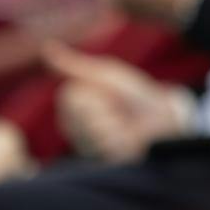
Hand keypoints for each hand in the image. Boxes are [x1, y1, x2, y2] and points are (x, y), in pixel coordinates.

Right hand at [46, 42, 195, 161]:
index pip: (67, 96)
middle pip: (77, 113)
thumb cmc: (132, 93)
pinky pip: (107, 145)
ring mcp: (90, 149)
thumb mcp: (105, 75)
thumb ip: (74, 65)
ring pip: (92, 129)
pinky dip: (123, 136)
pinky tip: (130, 137)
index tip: (107, 93)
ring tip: (125, 123)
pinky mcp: (105, 163)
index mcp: (72, 110)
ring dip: (114, 121)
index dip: (92, 91)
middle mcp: (75, 132)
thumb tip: (47, 46)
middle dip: (103, 105)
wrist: (162, 114)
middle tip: (118, 108)